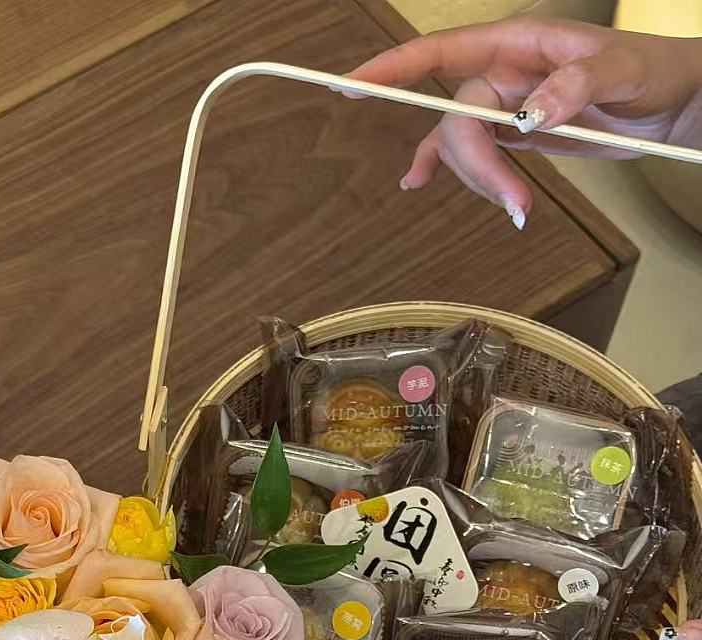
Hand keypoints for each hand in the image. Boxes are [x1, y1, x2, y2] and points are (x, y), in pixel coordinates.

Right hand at [349, 19, 701, 226]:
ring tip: (520, 209)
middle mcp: (504, 72)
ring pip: (462, 146)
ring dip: (481, 182)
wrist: (672, 101)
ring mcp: (505, 105)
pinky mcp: (511, 134)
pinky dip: (445, 170)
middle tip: (515, 203)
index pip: (444, 53)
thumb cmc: (653, 71)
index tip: (355, 85)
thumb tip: (532, 114)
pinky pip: (466, 152)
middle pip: (458, 119)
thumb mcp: (623, 73)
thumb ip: (577, 86)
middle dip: (477, 166)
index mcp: (521, 43)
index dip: (396, 68)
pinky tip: (417, 183)